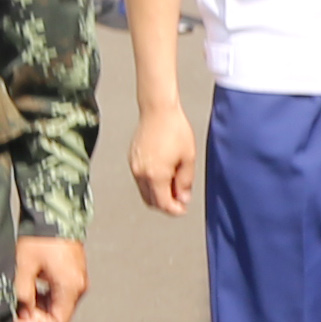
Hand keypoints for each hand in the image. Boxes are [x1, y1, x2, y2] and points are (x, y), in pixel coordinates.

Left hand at [15, 236, 90, 321]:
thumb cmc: (41, 238)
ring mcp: (76, 281)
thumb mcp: (24, 267)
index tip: (18, 321)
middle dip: (35, 317)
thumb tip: (20, 310)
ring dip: (38, 308)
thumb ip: (22, 293)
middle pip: (58, 316)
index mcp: (70, 287)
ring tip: (20, 298)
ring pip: (57, 306)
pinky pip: (58, 295)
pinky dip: (43, 297)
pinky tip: (30, 289)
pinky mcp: (71, 274)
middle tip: (16, 310)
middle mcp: (78, 287)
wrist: (54, 214)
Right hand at [128, 101, 199, 217]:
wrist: (158, 111)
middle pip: (151, 201)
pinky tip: (164, 174)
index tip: (183, 209)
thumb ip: (185, 181)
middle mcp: (141, 173)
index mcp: (155, 175)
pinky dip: (151, 183)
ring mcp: (134, 167)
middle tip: (180, 200)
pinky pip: (140, 180)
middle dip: (166, 204)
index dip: (174, 210)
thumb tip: (183, 198)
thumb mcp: (188, 158)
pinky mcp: (132, 160)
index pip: (163, 204)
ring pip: (145, 192)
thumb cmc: (175, 130)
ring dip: (158, 194)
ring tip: (174, 185)